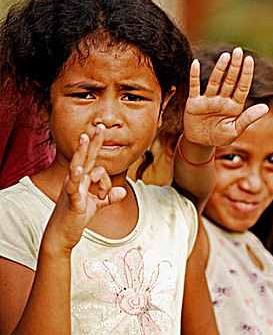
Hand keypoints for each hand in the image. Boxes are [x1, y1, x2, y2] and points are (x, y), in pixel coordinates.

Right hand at [44, 125, 125, 252]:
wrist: (60, 234)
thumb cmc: (75, 218)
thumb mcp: (96, 206)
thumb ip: (109, 197)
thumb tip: (123, 191)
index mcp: (81, 180)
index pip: (94, 164)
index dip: (102, 166)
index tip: (104, 169)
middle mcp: (74, 180)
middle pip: (85, 157)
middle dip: (93, 142)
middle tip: (101, 126)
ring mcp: (72, 188)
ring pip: (79, 167)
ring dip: (82, 152)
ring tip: (85, 138)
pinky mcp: (72, 200)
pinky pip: (74, 186)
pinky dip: (76, 178)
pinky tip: (79, 170)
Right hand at [183, 47, 268, 145]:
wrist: (200, 143)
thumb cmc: (220, 137)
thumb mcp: (235, 130)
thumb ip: (248, 118)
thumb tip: (266, 107)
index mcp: (234, 106)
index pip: (242, 87)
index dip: (246, 74)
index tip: (249, 60)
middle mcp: (222, 99)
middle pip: (229, 80)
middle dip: (234, 66)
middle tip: (238, 51)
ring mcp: (208, 100)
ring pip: (215, 82)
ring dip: (219, 69)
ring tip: (225, 56)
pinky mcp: (194, 103)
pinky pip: (195, 87)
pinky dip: (194, 76)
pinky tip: (196, 63)